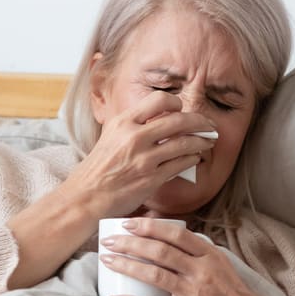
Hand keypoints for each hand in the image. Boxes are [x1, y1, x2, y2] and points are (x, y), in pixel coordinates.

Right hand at [63, 91, 216, 217]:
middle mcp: (134, 137)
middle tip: (209, 126)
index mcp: (124, 122)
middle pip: (179, 120)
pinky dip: (192, 159)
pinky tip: (196, 158)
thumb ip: (132, 126)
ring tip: (208, 142)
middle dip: (200, 122)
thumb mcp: (110, 136)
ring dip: (201, 141)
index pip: (159, 100)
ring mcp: (144, 158)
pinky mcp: (151, 178)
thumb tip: (158, 119)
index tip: (183, 110)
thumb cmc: (97, 168)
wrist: (86, 196)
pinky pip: (180, 164)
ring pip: (184, 143)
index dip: (176, 103)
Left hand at [99, 217, 294, 295]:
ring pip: (155, 275)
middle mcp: (201, 271)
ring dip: (128, 266)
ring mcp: (194, 292)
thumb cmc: (229, 288)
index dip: (150, 227)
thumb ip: (194, 247)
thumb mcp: (218, 260)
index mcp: (208, 254)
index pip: (176, 234)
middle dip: (131, 244)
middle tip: (109, 241)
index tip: (128, 223)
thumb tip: (163, 231)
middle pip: (160, 252)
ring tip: (107, 260)